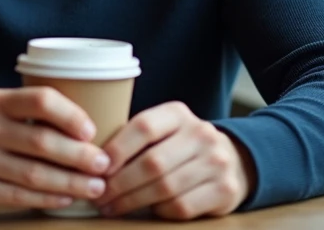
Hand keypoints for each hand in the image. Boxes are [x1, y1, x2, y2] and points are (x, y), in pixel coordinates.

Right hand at [0, 87, 111, 217]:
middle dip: (79, 155)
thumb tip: (93, 131)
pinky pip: (19, 194)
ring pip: (33, 172)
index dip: (70, 114)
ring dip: (70, 182)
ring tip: (94, 187)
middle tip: (104, 165)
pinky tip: (66, 198)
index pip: (40, 99)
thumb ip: (33, 117)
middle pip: (41, 140)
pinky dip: (48, 197)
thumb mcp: (0, 117)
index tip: (92, 131)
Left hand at [95, 101, 253, 219]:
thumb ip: (135, 139)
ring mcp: (216, 162)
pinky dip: (159, 210)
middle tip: (98, 195)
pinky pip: (182, 206)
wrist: (233, 160)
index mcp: (178, 114)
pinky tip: (147, 210)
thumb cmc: (181, 147)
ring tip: (112, 206)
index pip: (143, 126)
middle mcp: (201, 134)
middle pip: (152, 162)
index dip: (117, 149)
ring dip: (132, 201)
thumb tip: (90, 159)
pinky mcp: (225, 190)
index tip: (96, 167)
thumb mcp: (164, 130)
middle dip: (119, 183)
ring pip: (165, 187)